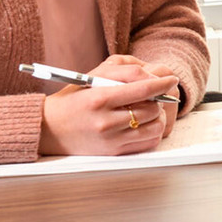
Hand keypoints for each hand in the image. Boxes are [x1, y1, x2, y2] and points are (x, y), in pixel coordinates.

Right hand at [38, 54, 180, 156]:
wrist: (49, 128)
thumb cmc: (74, 98)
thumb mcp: (95, 75)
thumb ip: (126, 69)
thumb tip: (155, 75)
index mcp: (100, 98)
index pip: (142, 89)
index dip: (162, 83)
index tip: (171, 79)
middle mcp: (105, 121)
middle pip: (151, 108)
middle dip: (159, 99)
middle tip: (155, 94)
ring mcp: (110, 140)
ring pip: (154, 127)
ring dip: (158, 115)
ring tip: (150, 109)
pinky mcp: (113, 152)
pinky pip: (148, 143)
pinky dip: (153, 131)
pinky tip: (145, 123)